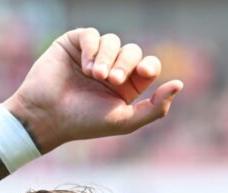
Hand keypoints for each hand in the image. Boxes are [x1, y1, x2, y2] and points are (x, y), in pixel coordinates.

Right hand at [3, 28, 183, 152]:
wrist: (47, 117)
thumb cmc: (84, 123)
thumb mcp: (124, 121)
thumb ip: (155, 108)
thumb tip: (180, 84)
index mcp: (126, 86)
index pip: (148, 66)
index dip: (147, 66)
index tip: (141, 74)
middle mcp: (111, 68)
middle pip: (132, 51)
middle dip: (125, 63)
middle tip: (111, 80)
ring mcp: (92, 55)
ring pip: (112, 41)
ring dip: (106, 58)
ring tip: (94, 76)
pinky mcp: (74, 44)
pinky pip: (91, 35)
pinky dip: (91, 48)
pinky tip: (84, 67)